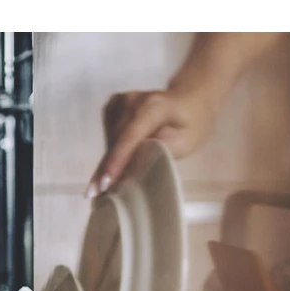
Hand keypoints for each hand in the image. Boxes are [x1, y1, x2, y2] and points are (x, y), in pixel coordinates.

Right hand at [85, 86, 218, 197]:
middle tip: (97, 193)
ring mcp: (121, 100)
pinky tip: (115, 160)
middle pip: (116, 140)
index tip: (104, 183)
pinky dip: (111, 150)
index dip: (116, 160)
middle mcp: (133, 100)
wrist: (190, 98)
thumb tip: (134, 162)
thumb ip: (162, 150)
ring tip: (101, 184)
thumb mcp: (187, 142)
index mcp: (155, 106)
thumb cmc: (193, 123)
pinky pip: (108, 133)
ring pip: (110, 138)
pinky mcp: (114, 104)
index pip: (130, 136)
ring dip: (107, 161)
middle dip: (107, 167)